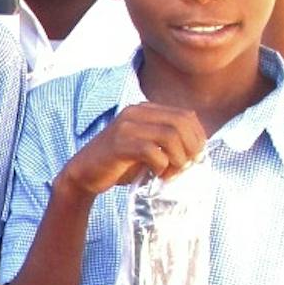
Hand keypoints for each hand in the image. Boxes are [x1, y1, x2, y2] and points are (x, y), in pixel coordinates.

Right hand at [58, 103, 206, 198]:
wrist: (84, 173)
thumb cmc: (119, 163)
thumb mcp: (146, 145)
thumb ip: (167, 140)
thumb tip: (199, 149)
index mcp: (144, 110)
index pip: (186, 116)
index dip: (198, 137)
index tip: (195, 157)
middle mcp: (135, 113)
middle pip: (181, 124)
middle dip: (192, 148)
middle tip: (186, 166)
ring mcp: (126, 127)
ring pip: (170, 136)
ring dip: (178, 159)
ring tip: (170, 173)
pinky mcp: (119, 144)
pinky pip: (152, 152)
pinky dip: (161, 166)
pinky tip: (156, 174)